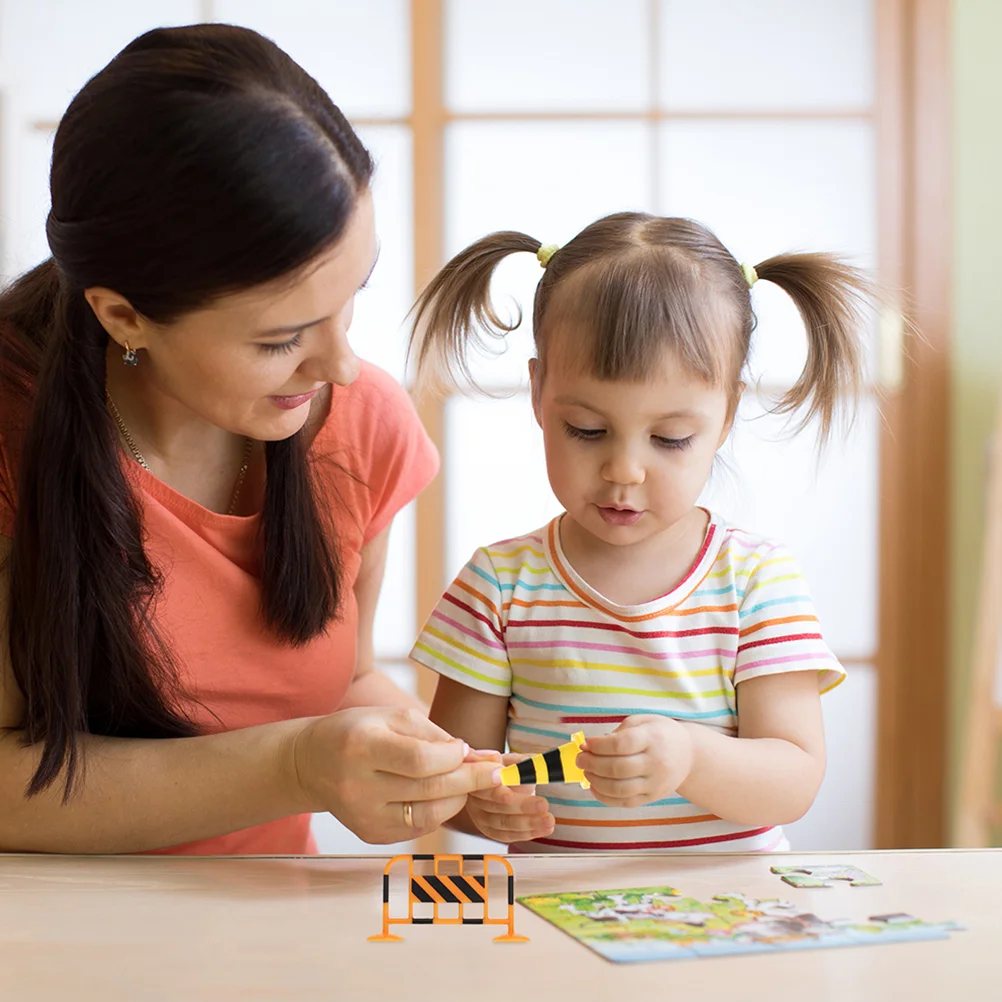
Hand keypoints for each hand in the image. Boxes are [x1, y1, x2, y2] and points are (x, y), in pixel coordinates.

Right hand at [290, 707, 500, 842]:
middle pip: (429, 790)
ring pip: (429, 815)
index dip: (452, 758)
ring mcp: (363, 817)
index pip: (419, 760)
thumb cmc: (356, 732)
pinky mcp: (370, 834)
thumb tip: (474, 756)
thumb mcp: (390, 717)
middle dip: (470, 781)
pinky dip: (438, 810)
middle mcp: (358, 787)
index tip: (469, 749)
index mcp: (362, 747)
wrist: (311, 763)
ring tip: (470, 781)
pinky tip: (443, 794)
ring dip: (458, 798)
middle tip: (496, 772)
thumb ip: (433, 735)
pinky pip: (418, 826)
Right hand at [466, 752, 554, 843]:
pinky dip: (527, 833)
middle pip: (496, 806)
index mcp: (476, 777)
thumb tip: (535, 764)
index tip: (526, 787)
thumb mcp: (511, 760)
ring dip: (529, 823)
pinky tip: (543, 829)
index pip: (487, 786)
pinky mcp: (490, 829)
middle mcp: (474, 798)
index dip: (504, 790)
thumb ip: (520, 762)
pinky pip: (507, 835)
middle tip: (543, 805)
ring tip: (549, 820)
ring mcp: (480, 816)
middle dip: (522, 806)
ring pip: (503, 823)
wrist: (497, 784)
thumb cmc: (503, 770)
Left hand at [577, 715, 694, 806]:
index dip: (598, 745)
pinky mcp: (652, 797)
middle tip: (580, 759)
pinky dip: (605, 797)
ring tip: (586, 773)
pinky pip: (625, 802)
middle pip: (617, 768)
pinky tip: (594, 787)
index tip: (585, 744)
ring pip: (620, 789)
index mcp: (653, 738)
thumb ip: (620, 731)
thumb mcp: (644, 721)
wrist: (689, 755)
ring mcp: (655, 783)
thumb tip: (593, 745)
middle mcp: (656, 762)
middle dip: (592, 764)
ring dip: (596, 782)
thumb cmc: (661, 734)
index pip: (621, 744)